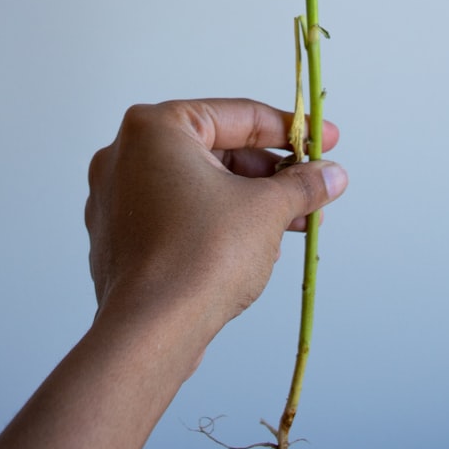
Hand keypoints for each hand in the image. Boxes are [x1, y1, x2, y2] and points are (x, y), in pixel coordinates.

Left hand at [85, 98, 346, 345]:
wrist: (150, 333)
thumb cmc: (201, 257)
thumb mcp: (266, 210)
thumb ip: (302, 184)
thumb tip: (331, 175)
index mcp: (156, 127)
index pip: (238, 115)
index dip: (290, 129)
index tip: (326, 139)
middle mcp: (126, 153)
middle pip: (217, 150)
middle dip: (270, 173)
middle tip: (313, 188)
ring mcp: (117, 196)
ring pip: (199, 185)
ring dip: (249, 200)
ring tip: (296, 222)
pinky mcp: (118, 236)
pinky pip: (177, 213)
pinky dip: (216, 221)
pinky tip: (256, 244)